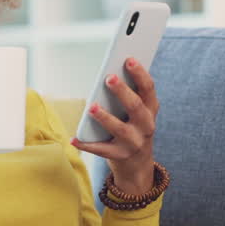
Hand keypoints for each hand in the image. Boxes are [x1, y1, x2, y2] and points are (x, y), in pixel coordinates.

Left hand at [72, 57, 158, 194]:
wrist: (138, 165)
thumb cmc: (133, 129)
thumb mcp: (138, 113)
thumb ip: (129, 95)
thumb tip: (109, 75)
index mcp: (150, 110)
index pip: (148, 89)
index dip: (140, 74)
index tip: (129, 60)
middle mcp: (145, 126)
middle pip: (135, 106)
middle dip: (122, 91)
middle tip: (109, 78)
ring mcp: (133, 142)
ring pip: (120, 129)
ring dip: (105, 117)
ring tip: (92, 107)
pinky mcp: (119, 156)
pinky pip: (101, 149)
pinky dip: (87, 144)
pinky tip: (74, 139)